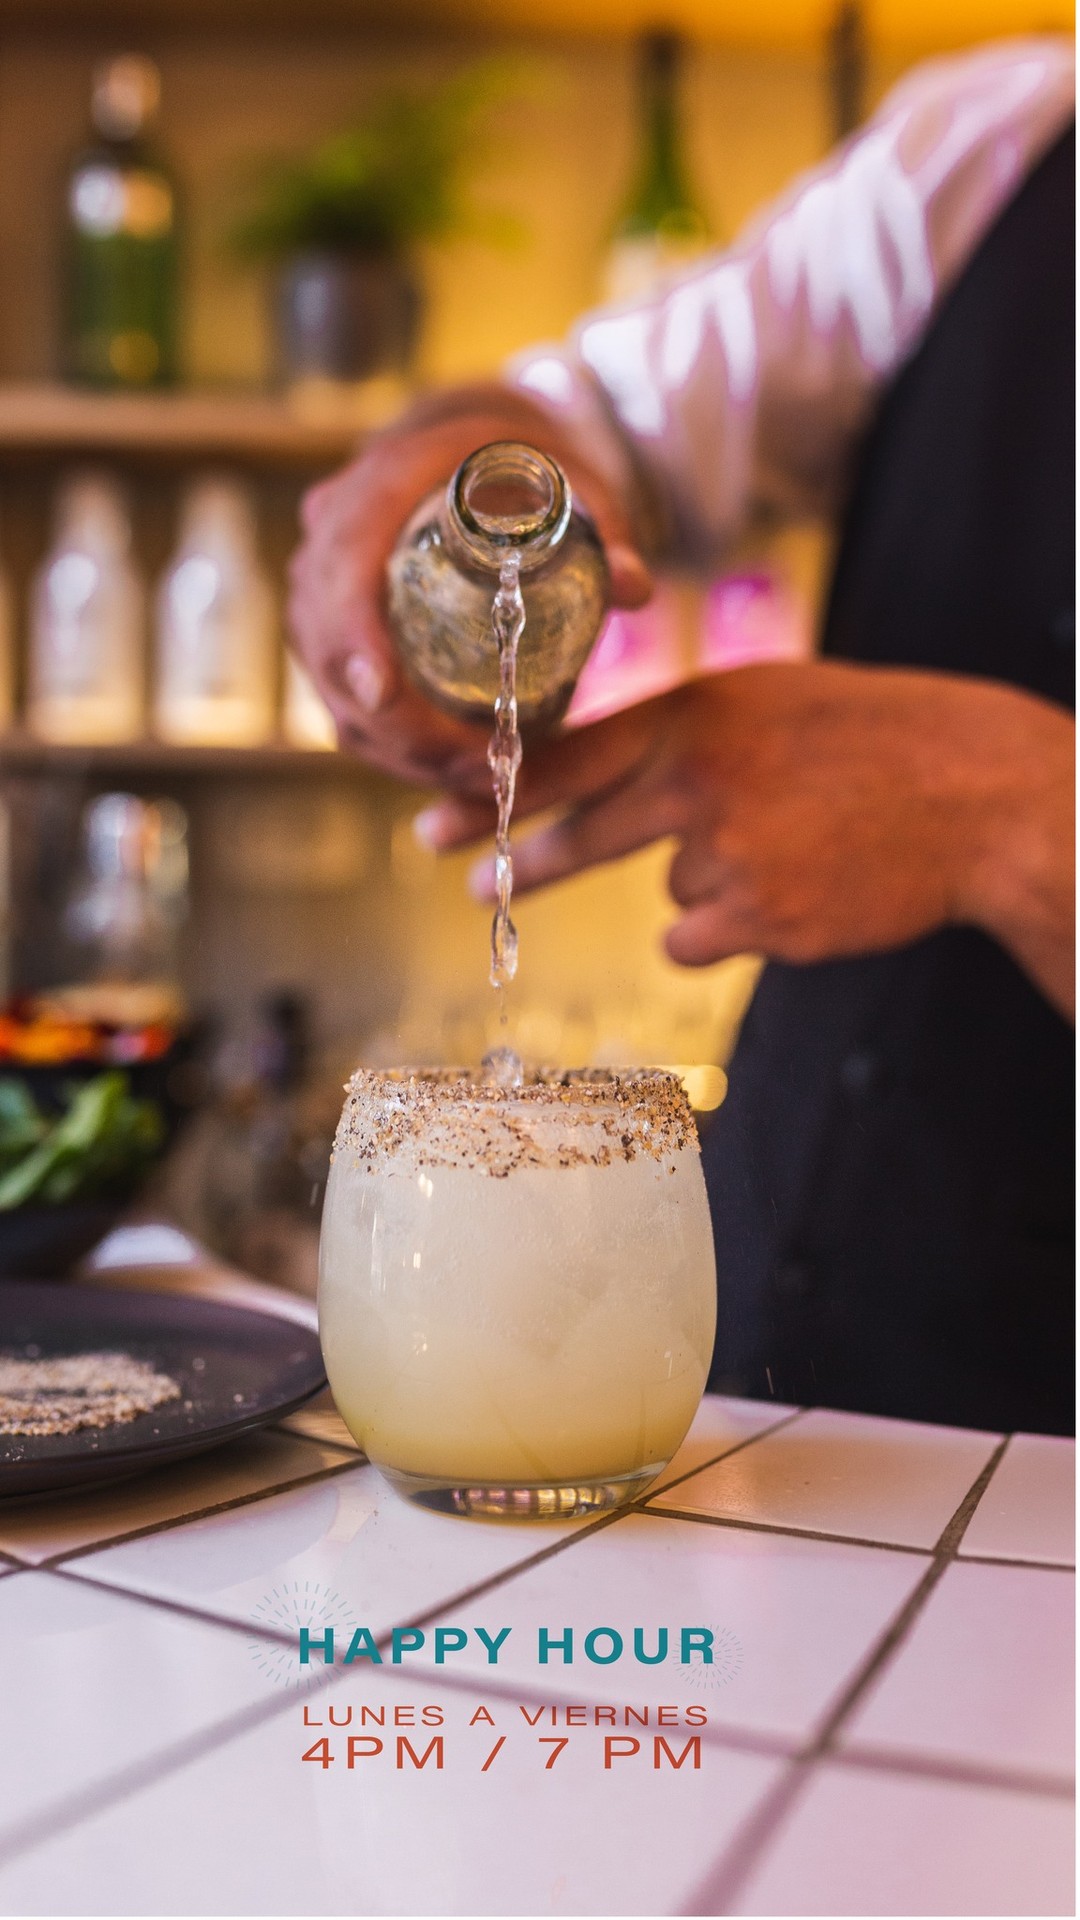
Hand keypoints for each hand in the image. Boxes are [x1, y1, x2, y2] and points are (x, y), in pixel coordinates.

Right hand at [288, 381, 652, 785]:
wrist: (476, 454)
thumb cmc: (524, 468)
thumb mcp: (568, 484)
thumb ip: (604, 528)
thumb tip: (634, 588)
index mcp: (379, 487)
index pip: (343, 566)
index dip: (353, 635)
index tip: (383, 696)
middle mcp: (332, 536)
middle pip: (329, 645)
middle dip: (395, 721)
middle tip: (472, 765)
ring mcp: (322, 588)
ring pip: (332, 686)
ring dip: (395, 746)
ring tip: (476, 777)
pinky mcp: (332, 631)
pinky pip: (342, 699)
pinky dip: (388, 743)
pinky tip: (448, 770)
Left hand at [417, 661, 1074, 1016]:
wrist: (972, 793)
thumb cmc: (866, 743)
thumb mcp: (764, 703)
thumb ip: (681, 734)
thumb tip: (597, 780)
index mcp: (696, 713)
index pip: (566, 756)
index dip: (492, 794)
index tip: (433, 822)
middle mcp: (698, 779)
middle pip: (582, 836)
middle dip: (525, 866)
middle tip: (477, 885)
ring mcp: (728, 852)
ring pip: (666, 892)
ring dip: (708, 883)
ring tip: (789, 845)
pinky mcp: (760, 918)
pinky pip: (698, 936)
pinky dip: (733, 926)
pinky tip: (795, 887)